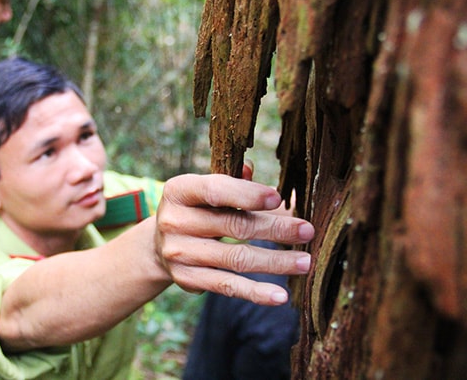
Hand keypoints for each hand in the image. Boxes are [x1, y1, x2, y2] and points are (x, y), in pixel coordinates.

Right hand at [154, 173, 313, 304]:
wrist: (159, 243)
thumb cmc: (195, 208)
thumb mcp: (203, 188)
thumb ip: (230, 180)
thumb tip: (252, 170)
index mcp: (179, 190)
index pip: (216, 191)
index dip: (248, 194)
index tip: (279, 198)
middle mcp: (175, 221)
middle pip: (234, 226)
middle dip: (275, 229)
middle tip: (307, 231)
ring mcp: (180, 253)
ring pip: (236, 259)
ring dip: (275, 262)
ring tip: (304, 262)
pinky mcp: (188, 279)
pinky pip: (227, 286)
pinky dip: (255, 292)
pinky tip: (280, 295)